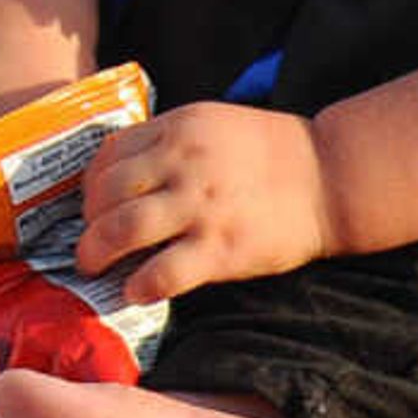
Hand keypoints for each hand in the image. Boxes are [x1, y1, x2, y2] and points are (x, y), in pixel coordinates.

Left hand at [74, 99, 327, 298]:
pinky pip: (162, 273)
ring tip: (95, 268)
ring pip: (122, 230)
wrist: (330, 178)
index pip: (108, 156)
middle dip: (87, 223)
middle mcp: (182, 163)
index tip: (93, 206)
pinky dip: (139, 287)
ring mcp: (201, 206)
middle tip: (88, 242)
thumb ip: (168, 142)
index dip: (90, 185)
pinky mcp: (221, 248)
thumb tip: (119, 174)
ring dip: (96, 253)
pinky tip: (135, 292)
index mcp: (178, 128)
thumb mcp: (212, 124)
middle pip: (105, 193)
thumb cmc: (271, 153)